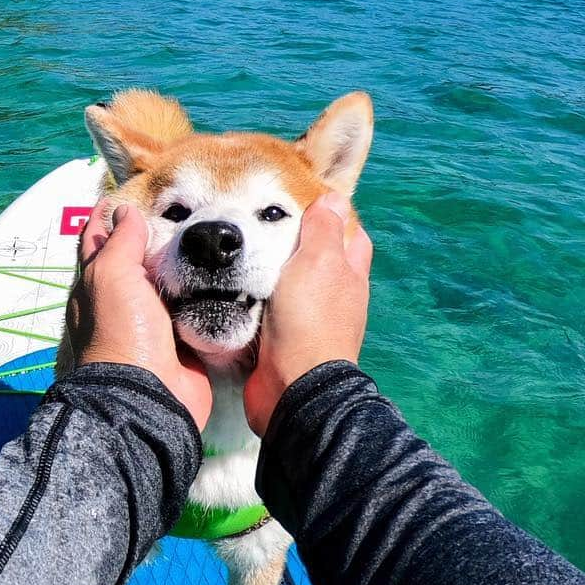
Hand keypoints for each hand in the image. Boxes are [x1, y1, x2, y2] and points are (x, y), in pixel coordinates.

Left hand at [67, 199, 212, 429]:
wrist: (150, 395)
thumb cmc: (122, 330)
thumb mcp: (111, 275)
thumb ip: (121, 241)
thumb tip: (125, 210)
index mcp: (98, 284)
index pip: (99, 240)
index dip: (110, 216)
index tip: (132, 193)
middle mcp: (124, 301)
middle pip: (139, 260)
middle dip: (157, 237)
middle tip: (188, 211)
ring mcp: (154, 322)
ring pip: (171, 283)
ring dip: (188, 266)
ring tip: (211, 236)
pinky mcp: (184, 340)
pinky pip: (196, 310)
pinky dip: (208, 294)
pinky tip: (226, 273)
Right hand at [244, 193, 372, 435]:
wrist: (292, 387)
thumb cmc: (309, 320)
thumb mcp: (317, 261)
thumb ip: (323, 228)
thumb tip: (334, 197)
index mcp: (348, 275)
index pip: (351, 236)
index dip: (335, 216)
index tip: (307, 202)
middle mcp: (334, 298)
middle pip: (321, 260)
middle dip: (298, 244)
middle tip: (265, 226)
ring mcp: (309, 322)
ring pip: (291, 287)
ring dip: (271, 273)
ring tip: (242, 255)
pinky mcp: (282, 343)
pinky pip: (269, 314)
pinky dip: (255, 301)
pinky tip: (233, 291)